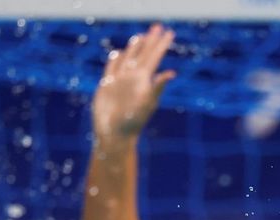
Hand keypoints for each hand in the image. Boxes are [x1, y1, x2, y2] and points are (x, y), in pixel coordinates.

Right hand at [92, 24, 176, 140]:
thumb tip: (172, 73)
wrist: (114, 134)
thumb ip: (158, 87)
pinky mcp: (107, 86)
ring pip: (128, 59)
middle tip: (158, 26)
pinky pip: (112, 68)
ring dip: (134, 47)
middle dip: (151, 41)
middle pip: (143, 54)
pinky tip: (118, 53)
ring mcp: (120, 81)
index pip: (155, 57)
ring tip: (140, 37)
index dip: (161, 44)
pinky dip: (115, 60)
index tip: (169, 32)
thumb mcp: (147, 103)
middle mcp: (133, 78)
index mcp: (144, 80)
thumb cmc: (132, 122)